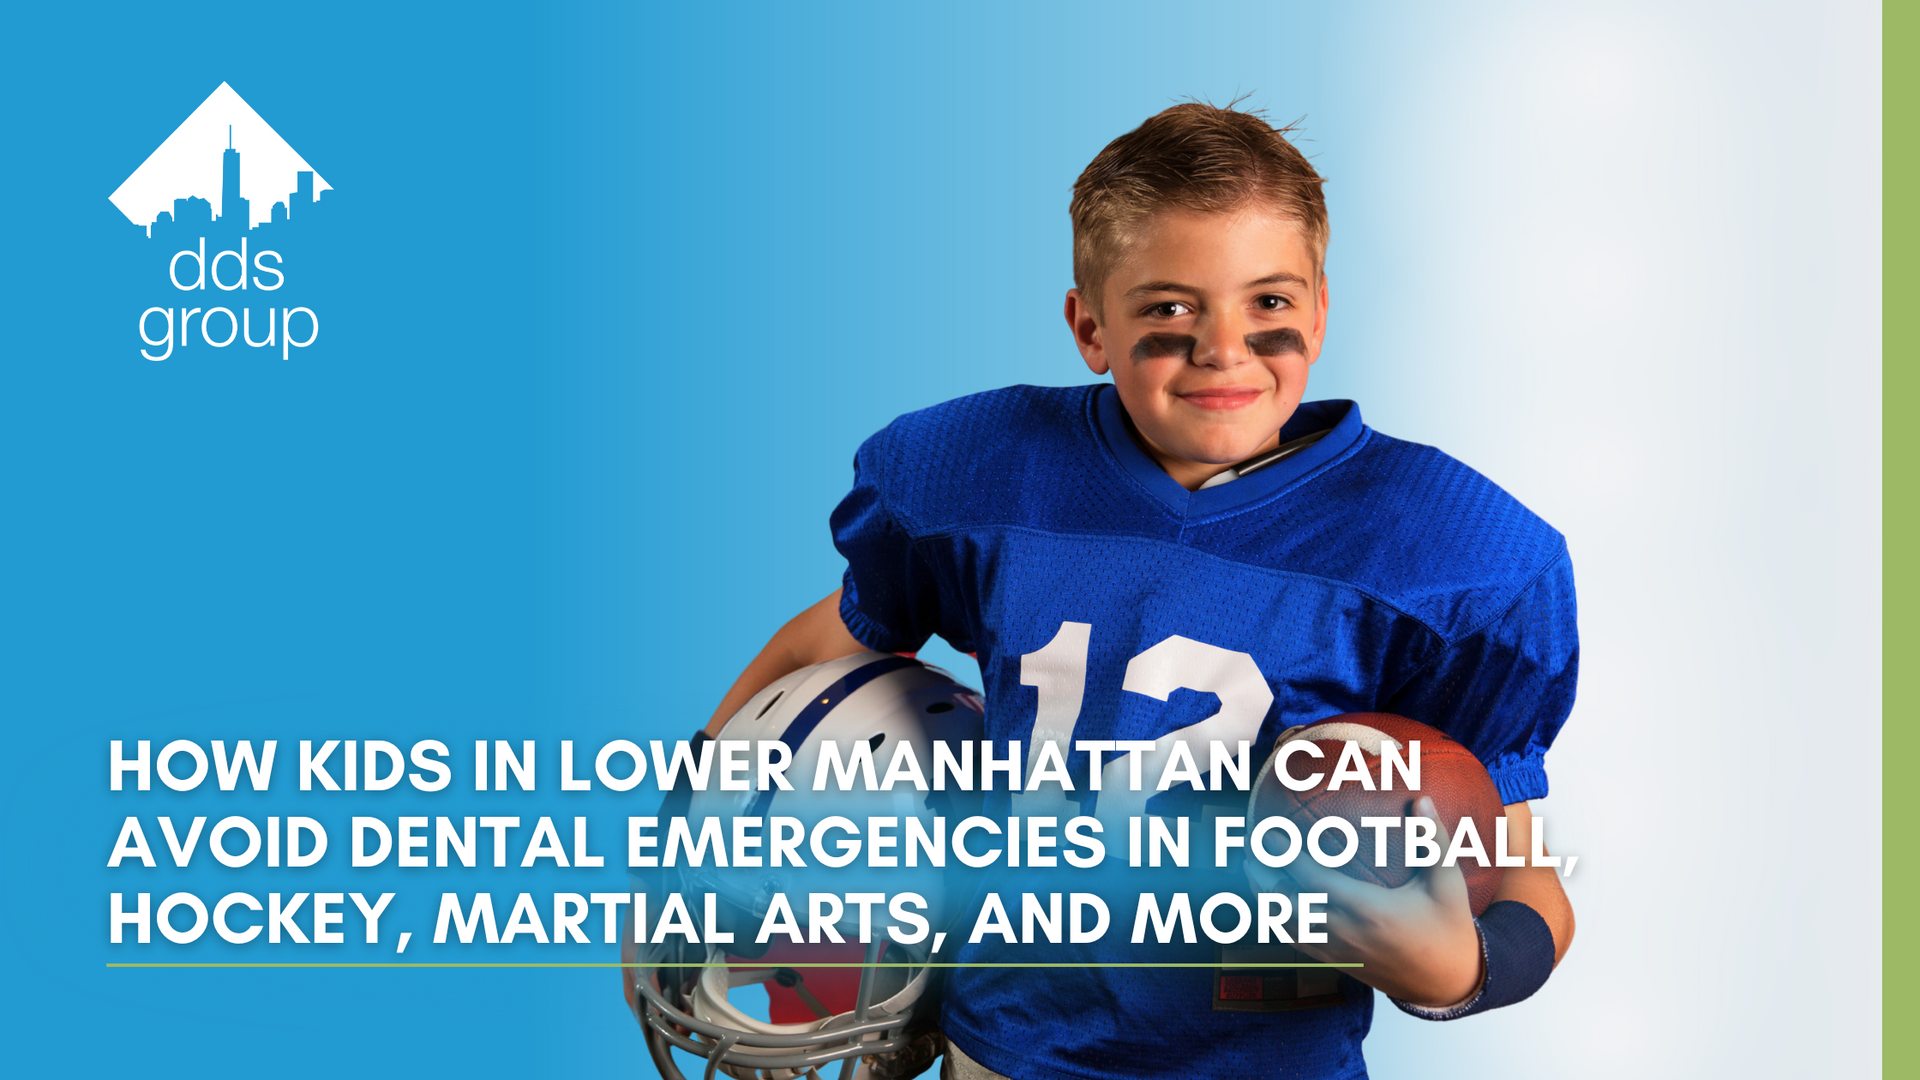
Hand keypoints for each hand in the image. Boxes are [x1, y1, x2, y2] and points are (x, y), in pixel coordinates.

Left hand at [1258, 796, 1482, 1007]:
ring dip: (1262, 896)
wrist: (1448, 982)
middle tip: (1246, 844)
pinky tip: (1270, 898)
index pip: (1311, 879)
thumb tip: (1422, 799)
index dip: (1284, 855)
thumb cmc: (1448, 928)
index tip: (1267, 830)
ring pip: (1283, 925)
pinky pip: (1294, 941)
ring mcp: (1336, 951)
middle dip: (1260, 874)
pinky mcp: (1335, 962)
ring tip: (1249, 867)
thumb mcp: (1447, 883)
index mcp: (1368, 909)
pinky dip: (1276, 918)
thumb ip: (1433, 841)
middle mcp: (1345, 932)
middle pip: (1284, 904)